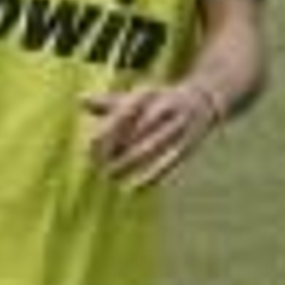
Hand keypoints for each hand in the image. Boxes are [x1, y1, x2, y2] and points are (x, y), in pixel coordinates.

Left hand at [83, 77, 223, 188]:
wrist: (206, 98)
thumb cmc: (160, 100)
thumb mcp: (138, 96)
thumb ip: (108, 102)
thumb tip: (79, 100)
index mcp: (148, 95)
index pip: (123, 113)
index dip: (106, 131)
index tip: (89, 148)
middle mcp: (165, 108)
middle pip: (136, 131)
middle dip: (115, 149)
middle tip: (96, 165)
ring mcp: (179, 126)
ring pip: (151, 147)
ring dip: (130, 164)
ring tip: (110, 177)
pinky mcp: (189, 144)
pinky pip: (170, 163)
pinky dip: (153, 177)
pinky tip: (136, 190)